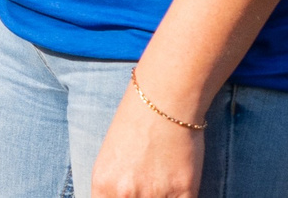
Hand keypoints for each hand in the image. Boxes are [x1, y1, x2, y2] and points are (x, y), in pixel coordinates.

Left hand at [87, 82, 205, 197]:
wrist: (165, 99)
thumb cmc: (136, 122)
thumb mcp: (111, 158)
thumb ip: (114, 189)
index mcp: (103, 184)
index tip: (130, 194)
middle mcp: (124, 193)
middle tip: (150, 183)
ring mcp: (154, 194)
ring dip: (163, 197)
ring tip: (164, 179)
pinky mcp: (184, 190)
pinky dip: (182, 196)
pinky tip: (180, 184)